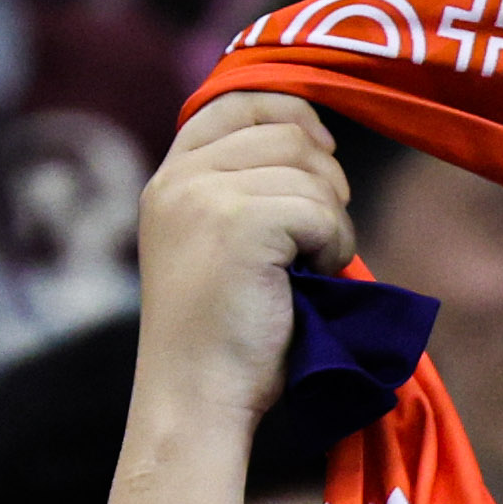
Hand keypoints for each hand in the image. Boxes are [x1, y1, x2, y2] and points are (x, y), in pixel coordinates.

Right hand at [132, 94, 357, 442]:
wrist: (196, 403)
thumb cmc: (221, 342)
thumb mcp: (217, 246)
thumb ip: (242, 190)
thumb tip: (317, 141)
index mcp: (168, 180)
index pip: (233, 100)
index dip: (287, 111)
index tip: (322, 147)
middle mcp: (179, 179)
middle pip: (283, 128)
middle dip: (323, 174)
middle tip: (323, 231)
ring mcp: (206, 196)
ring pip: (309, 168)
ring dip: (331, 217)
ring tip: (311, 267)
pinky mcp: (241, 222)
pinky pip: (321, 209)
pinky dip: (334, 245)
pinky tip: (313, 281)